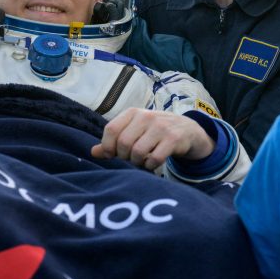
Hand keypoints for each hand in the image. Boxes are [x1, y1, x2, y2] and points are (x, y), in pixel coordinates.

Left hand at [91, 108, 212, 170]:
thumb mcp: (134, 131)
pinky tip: (152, 163)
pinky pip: (154, 158)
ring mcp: (160, 127)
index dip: (108, 146)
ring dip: (137, 163)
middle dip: (124, 157)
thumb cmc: (154, 132)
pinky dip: (150, 165)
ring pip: (138, 152)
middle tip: (131, 159)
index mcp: (132, 113)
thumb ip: (113, 142)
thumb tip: (93, 152)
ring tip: (142, 161)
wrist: (187, 130)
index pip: (111, 129)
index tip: (112, 155)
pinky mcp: (173, 139)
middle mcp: (146, 116)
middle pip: (123, 143)